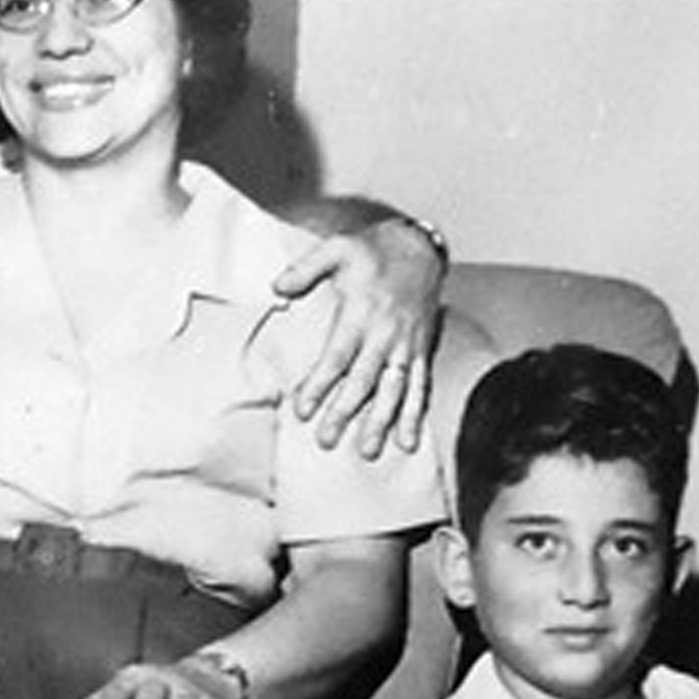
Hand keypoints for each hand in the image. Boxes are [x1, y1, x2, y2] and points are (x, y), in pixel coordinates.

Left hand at [272, 219, 444, 457]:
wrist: (420, 249)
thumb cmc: (374, 252)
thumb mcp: (337, 248)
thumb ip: (306, 268)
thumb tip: (277, 286)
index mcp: (361, 313)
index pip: (336, 356)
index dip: (319, 384)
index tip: (302, 409)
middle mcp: (385, 334)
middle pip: (364, 380)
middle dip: (345, 412)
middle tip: (327, 440)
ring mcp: (405, 346)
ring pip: (394, 390)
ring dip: (382, 422)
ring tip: (369, 451)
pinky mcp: (419, 352)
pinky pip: (420, 387)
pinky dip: (415, 415)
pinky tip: (407, 441)